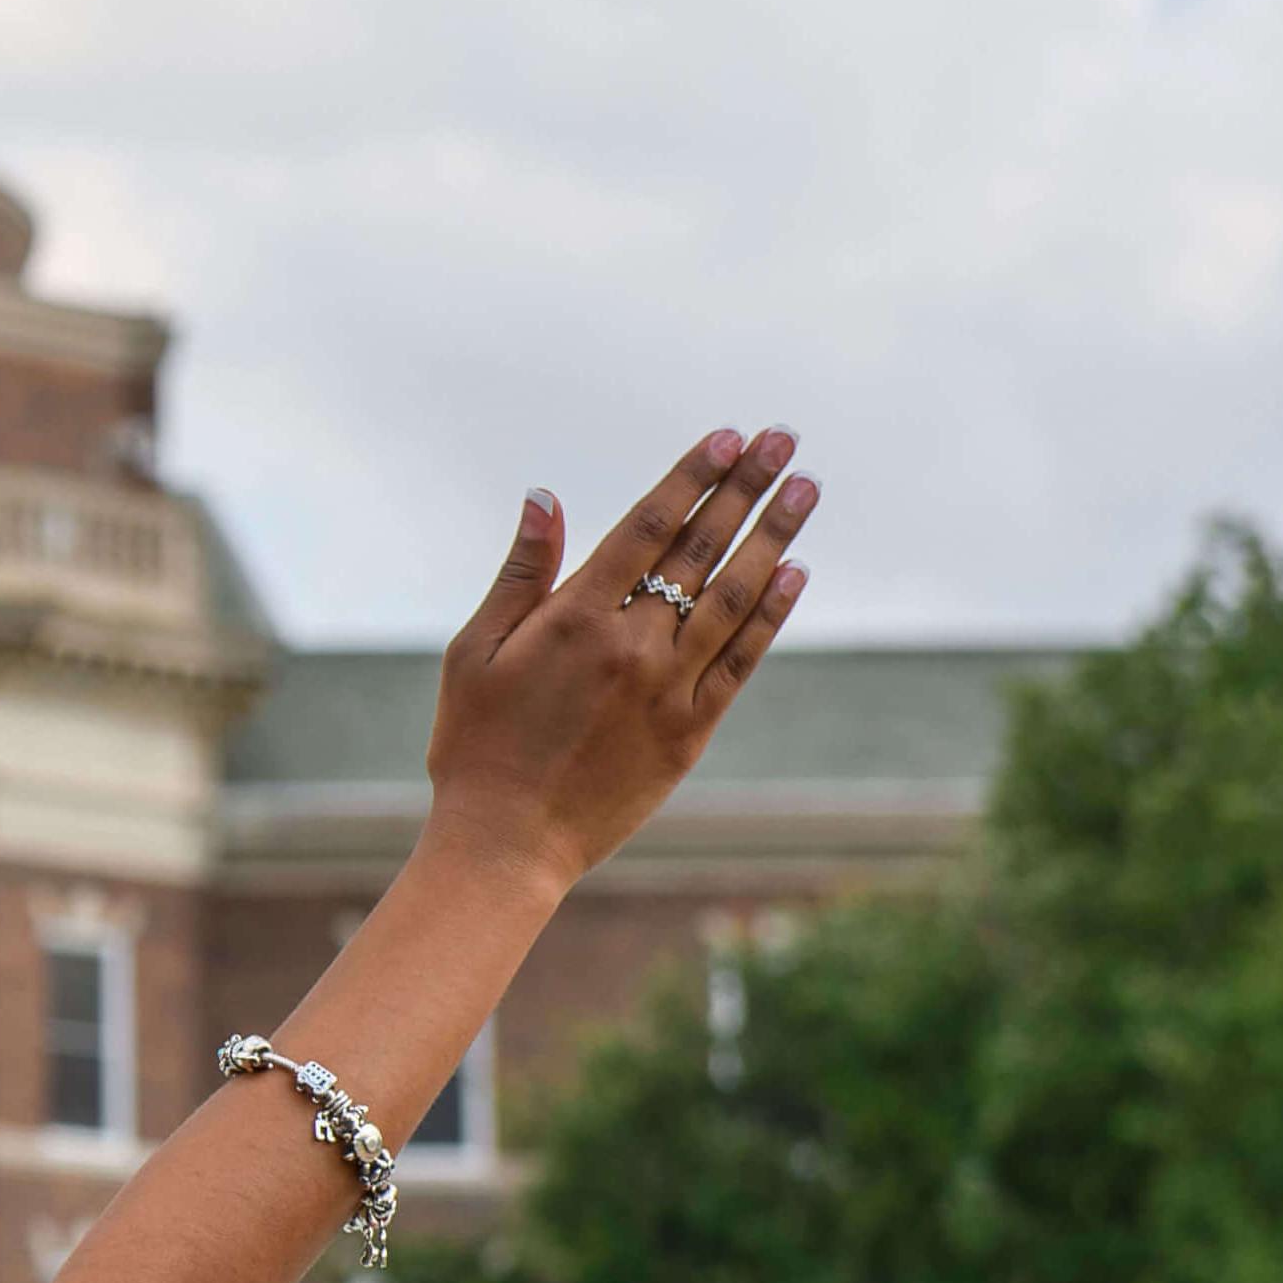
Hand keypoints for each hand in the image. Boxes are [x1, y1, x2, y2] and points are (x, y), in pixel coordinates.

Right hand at [418, 427, 816, 899]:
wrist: (507, 843)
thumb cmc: (476, 746)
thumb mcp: (476, 653)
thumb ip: (521, 575)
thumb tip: (546, 498)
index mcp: (576, 619)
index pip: (649, 527)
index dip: (694, 478)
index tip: (731, 439)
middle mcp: (632, 646)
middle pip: (702, 551)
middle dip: (746, 489)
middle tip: (784, 441)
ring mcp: (667, 689)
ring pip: (735, 597)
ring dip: (775, 538)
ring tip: (806, 491)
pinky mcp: (689, 731)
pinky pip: (741, 662)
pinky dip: (771, 615)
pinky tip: (794, 574)